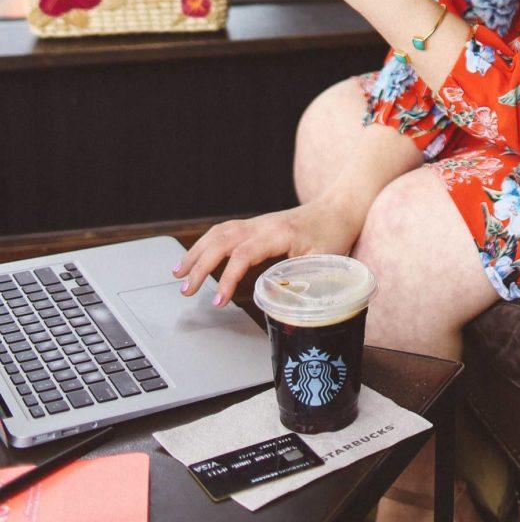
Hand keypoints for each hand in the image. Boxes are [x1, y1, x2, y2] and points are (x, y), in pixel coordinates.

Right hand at [173, 195, 363, 307]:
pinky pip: (225, 231)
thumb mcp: (324, 263)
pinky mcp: (256, 225)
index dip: (228, 278)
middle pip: (222, 240)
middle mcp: (262, 225)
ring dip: (197, 252)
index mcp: (278, 234)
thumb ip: (302, 284)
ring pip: (219, 232)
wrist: (339, 208)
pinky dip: (206, 243)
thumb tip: (282, 313)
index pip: (244, 254)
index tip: (217, 301)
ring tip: (178, 273)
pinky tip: (196, 257)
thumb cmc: (333, 234)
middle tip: (184, 291)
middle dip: (200, 265)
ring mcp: (257, 223)